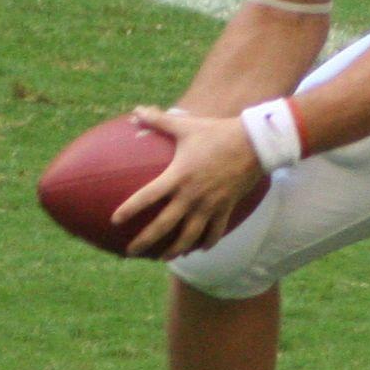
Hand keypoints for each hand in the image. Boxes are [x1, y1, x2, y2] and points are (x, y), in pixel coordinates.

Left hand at [113, 106, 267, 259]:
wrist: (254, 144)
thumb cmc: (217, 132)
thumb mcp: (185, 125)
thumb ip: (159, 120)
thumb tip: (136, 111)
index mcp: (178, 176)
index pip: (148, 197)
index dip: (130, 209)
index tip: (115, 220)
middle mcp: (192, 196)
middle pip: (164, 226)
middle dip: (145, 241)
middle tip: (130, 251)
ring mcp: (210, 205)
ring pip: (190, 236)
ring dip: (175, 250)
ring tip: (163, 258)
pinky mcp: (226, 208)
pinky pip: (215, 232)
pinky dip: (207, 243)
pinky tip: (199, 250)